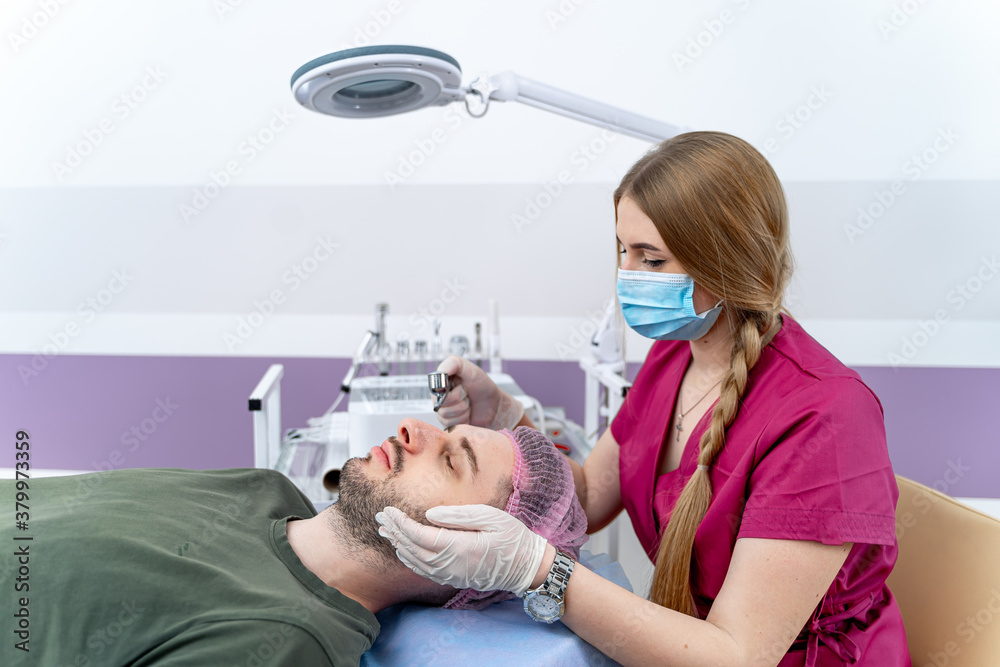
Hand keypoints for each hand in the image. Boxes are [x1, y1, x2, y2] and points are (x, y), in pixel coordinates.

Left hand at [376, 504, 546, 594]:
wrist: (526, 567)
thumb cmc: (512, 538)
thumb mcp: (490, 517)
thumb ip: (458, 515)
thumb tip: (429, 514)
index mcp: (459, 547)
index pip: (419, 536)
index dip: (401, 523)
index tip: (389, 510)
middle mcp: (451, 565)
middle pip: (412, 549)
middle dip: (394, 532)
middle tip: (380, 517)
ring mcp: (451, 574)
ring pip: (415, 562)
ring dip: (398, 545)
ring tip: (386, 530)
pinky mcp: (453, 578)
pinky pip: (423, 570)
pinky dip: (409, 558)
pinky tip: (403, 549)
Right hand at [434, 356, 523, 429]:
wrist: (494, 405)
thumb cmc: (482, 386)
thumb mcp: (470, 369)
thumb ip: (454, 363)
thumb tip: (440, 372)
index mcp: (440, 382)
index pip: (436, 387)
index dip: (450, 389)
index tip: (462, 385)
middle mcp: (438, 397)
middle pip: (442, 402)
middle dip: (460, 398)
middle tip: (467, 394)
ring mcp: (442, 411)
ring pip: (445, 414)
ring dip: (463, 409)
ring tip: (468, 403)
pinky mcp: (448, 424)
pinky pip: (450, 424)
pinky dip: (463, 419)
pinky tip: (467, 413)